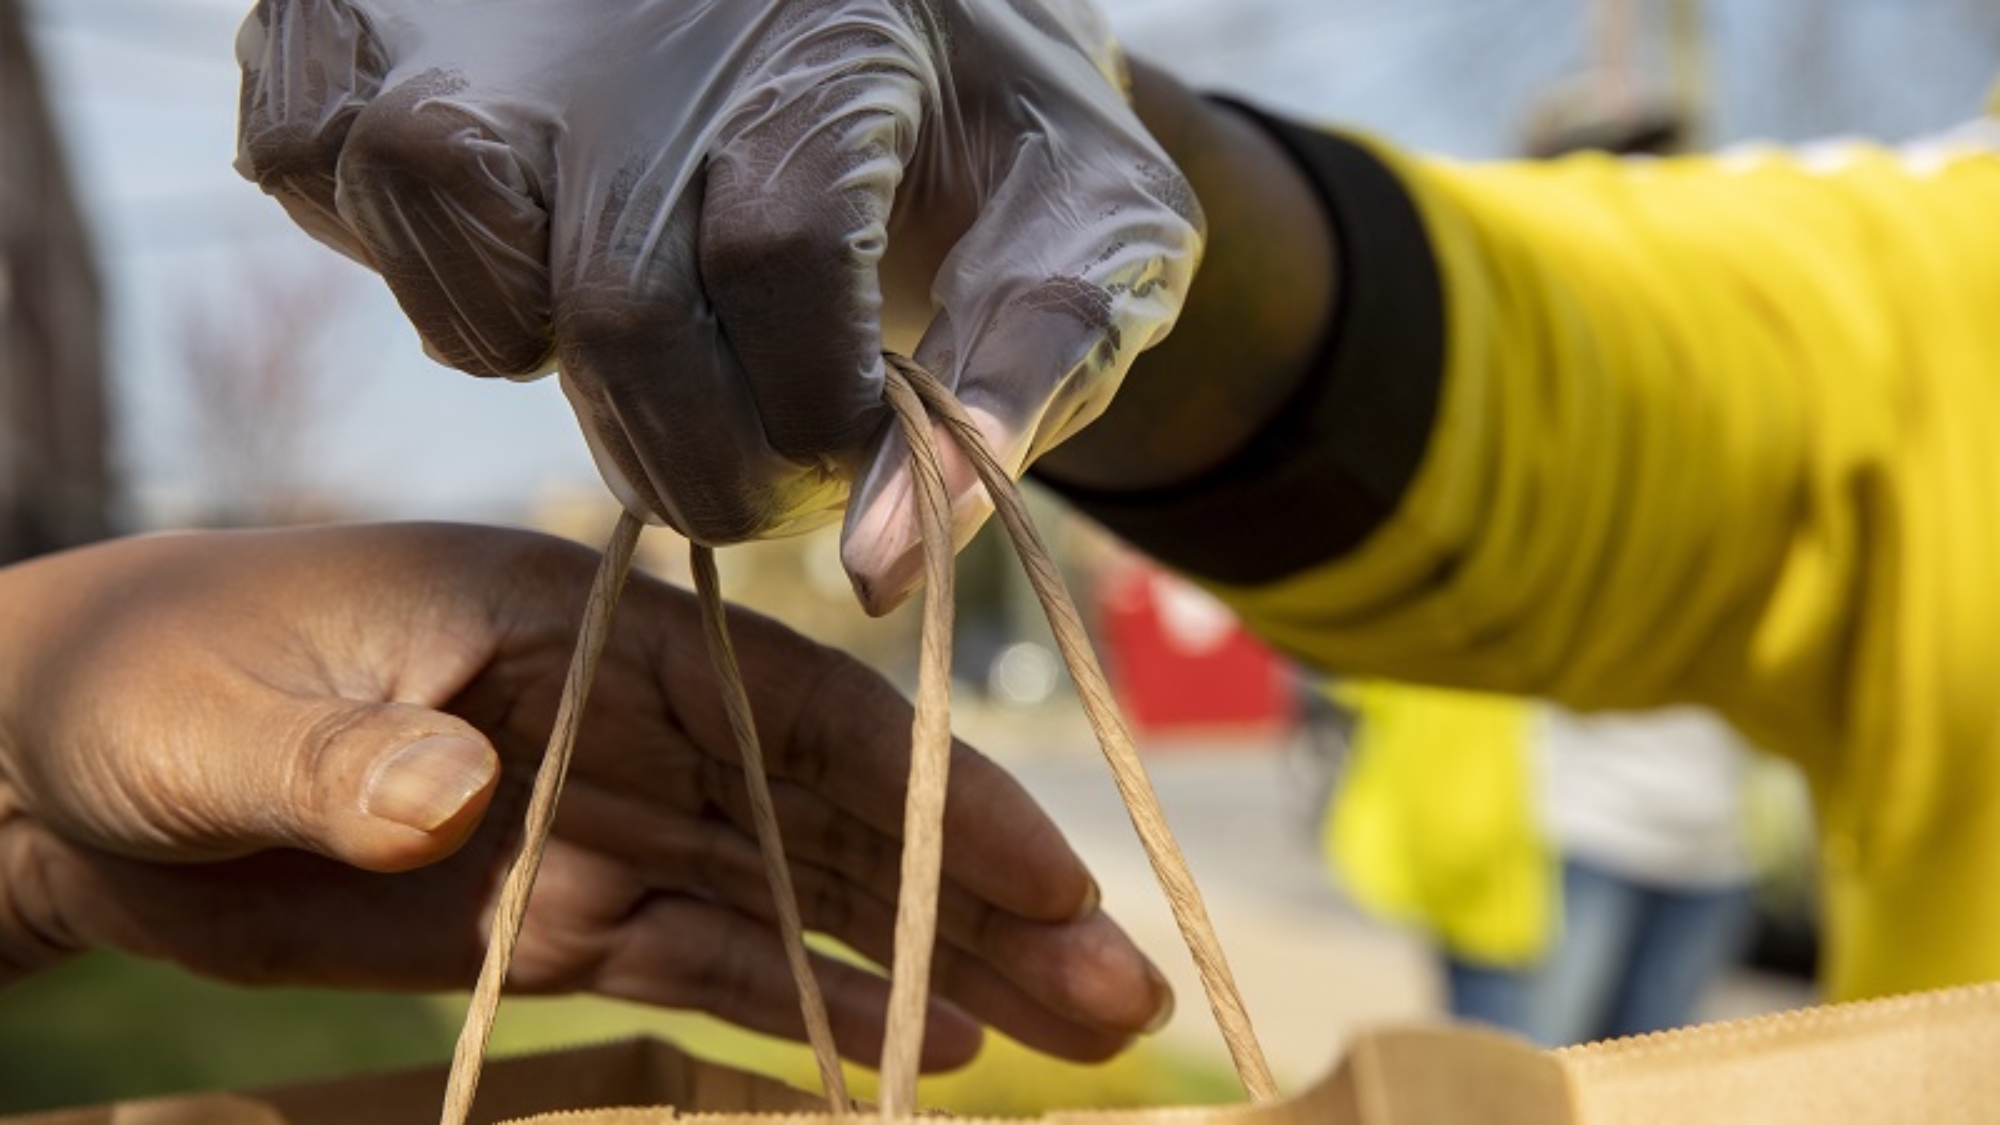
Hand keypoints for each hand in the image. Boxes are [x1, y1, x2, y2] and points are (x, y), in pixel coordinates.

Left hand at [0, 524, 1169, 1067]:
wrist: (62, 762)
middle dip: (980, 897)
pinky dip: (810, 1008)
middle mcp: (628, 727)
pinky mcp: (561, 917)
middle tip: (1121, 991)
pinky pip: (710, 969)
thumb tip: (457, 804)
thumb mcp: (232, 714)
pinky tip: (911, 1049)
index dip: (930, 792)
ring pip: (800, 902)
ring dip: (929, 963)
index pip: (797, 707)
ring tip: (1066, 1033)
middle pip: (840, 815)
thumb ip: (350, 759)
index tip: (1049, 876)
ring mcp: (605, 828)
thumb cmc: (148, 684)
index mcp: (584, 632)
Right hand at [235, 1, 1202, 610]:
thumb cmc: (993, 127)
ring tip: (628, 312)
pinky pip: (310, 157)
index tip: (854, 455)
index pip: (786, 255)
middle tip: (751, 449)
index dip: (818, 417)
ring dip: (531, 335)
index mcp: (839, 23)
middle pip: (616, 294)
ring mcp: (491, 1)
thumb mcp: (1089, 226)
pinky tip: (515, 242)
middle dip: (695, 446)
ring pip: (443, 217)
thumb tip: (883, 570)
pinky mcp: (361, 1)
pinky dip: (390, 240)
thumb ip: (1028, 376)